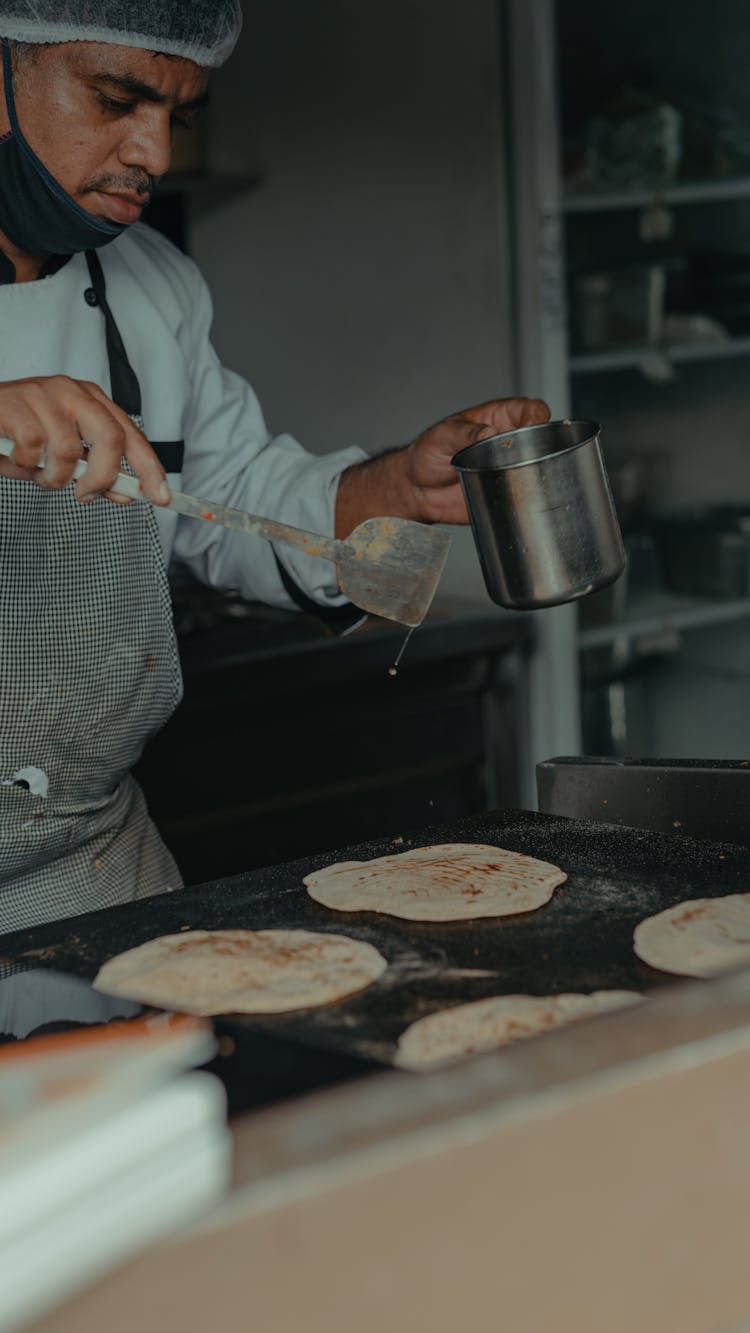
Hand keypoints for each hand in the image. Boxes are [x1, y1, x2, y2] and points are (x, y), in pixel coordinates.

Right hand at [0, 376, 170, 504]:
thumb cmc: (21, 436)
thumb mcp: (63, 456)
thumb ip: (94, 471)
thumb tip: (125, 493)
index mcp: (91, 401)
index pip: (131, 435)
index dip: (149, 467)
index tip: (161, 496)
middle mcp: (73, 392)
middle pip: (111, 438)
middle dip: (103, 476)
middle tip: (86, 495)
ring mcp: (45, 395)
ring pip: (68, 451)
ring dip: (54, 477)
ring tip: (39, 474)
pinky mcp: (16, 405)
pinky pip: (34, 450)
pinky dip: (27, 466)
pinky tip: (19, 460)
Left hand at [335, 395, 549, 536]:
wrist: (417, 489)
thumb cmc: (427, 454)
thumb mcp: (442, 436)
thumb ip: (465, 433)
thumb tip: (487, 431)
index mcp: (497, 419)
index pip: (530, 410)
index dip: (537, 416)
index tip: (531, 426)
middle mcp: (508, 442)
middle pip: (542, 439)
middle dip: (544, 447)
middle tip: (526, 457)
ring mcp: (509, 467)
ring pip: (540, 467)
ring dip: (539, 473)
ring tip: (520, 477)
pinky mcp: (506, 491)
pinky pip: (526, 493)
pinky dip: (530, 495)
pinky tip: (522, 496)